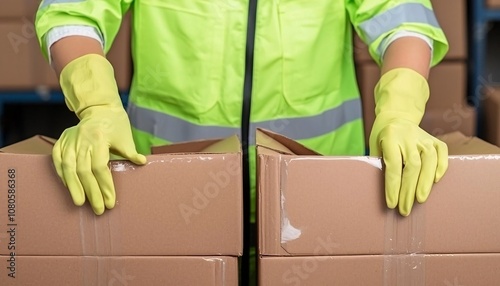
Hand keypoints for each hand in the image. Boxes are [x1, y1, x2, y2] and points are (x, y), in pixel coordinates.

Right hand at [53, 54, 145, 214]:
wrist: (99, 108)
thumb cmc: (115, 124)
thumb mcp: (126, 137)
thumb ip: (130, 152)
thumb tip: (142, 163)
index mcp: (99, 139)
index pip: (100, 168)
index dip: (105, 186)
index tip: (110, 202)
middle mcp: (82, 140)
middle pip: (84, 171)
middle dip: (91, 192)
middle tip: (97, 209)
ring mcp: (69, 140)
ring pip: (68, 167)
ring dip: (74, 187)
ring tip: (79, 203)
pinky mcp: (61, 141)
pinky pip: (58, 160)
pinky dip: (62, 175)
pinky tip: (69, 187)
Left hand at [369, 68, 447, 215]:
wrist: (396, 116)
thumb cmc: (382, 136)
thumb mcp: (375, 146)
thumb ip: (380, 163)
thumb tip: (388, 191)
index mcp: (390, 137)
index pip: (393, 166)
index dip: (393, 187)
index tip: (392, 204)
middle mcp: (408, 136)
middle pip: (412, 166)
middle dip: (408, 191)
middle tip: (405, 209)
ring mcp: (423, 137)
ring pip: (428, 161)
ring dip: (425, 183)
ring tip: (420, 200)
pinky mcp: (435, 139)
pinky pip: (442, 153)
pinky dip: (441, 167)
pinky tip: (436, 181)